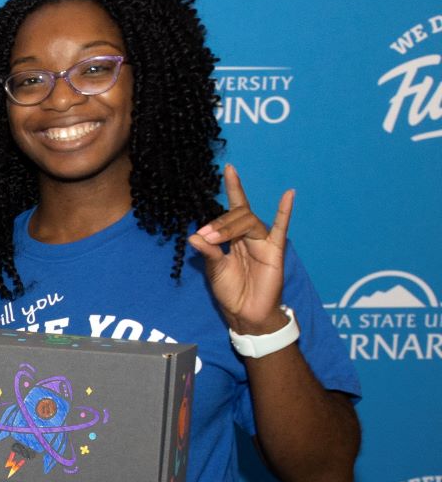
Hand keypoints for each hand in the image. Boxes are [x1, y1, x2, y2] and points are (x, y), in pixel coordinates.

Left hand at [187, 164, 290, 335]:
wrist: (245, 313)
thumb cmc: (231, 291)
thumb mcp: (214, 269)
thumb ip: (207, 251)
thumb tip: (193, 236)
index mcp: (234, 237)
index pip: (233, 208)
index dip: (233, 187)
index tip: (229, 168)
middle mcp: (249, 236)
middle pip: (237, 216)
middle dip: (219, 224)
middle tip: (205, 237)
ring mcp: (263, 242)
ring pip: (249, 221)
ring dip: (229, 226)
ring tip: (214, 238)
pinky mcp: (274, 251)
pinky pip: (281, 228)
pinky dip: (284, 211)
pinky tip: (288, 195)